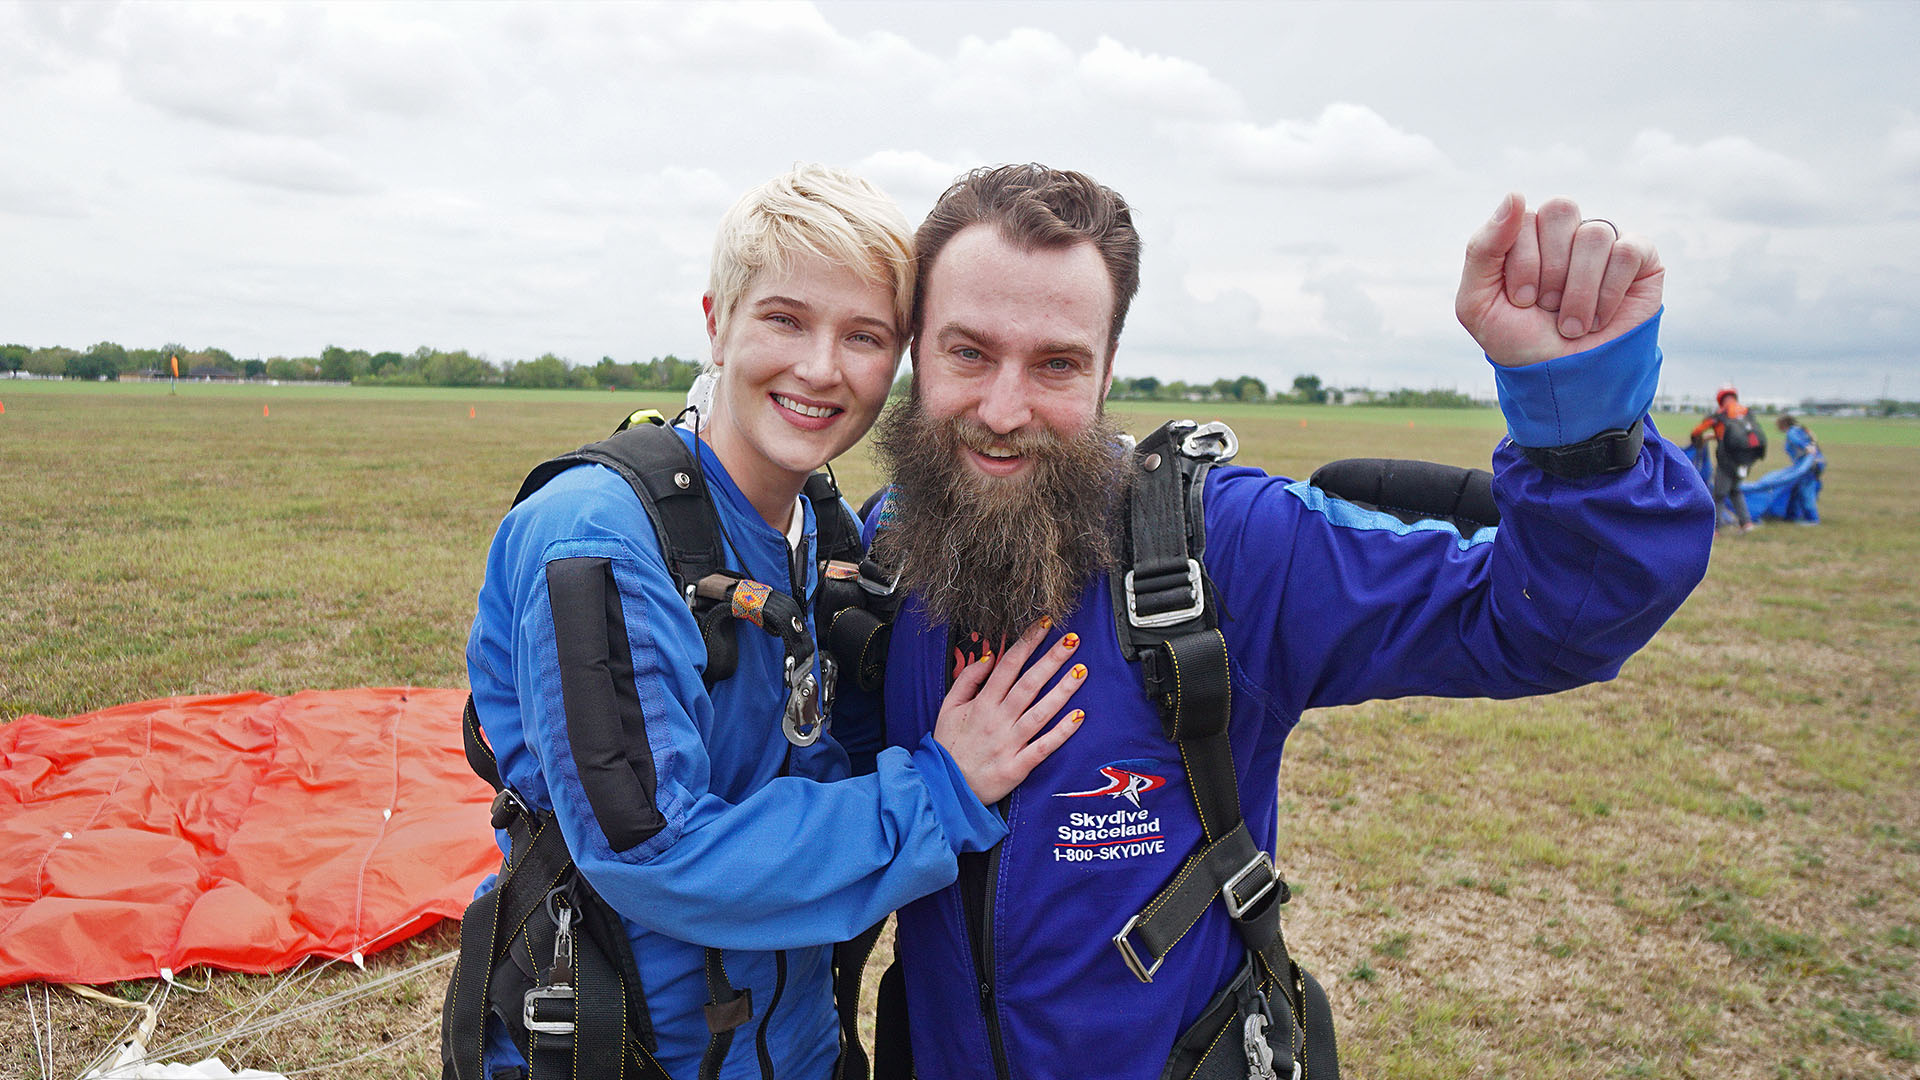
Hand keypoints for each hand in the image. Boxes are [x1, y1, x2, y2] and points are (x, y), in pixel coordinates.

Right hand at [934, 621, 1086, 803]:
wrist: (944, 788)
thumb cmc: (948, 746)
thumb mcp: (948, 707)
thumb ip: (968, 680)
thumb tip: (990, 657)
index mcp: (982, 704)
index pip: (1008, 666)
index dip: (1027, 643)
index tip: (1044, 625)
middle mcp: (997, 720)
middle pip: (1029, 684)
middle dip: (1051, 659)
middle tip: (1072, 639)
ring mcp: (1009, 743)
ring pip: (1040, 712)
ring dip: (1063, 690)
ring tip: (1082, 669)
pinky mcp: (1018, 766)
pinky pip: (1044, 747)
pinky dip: (1062, 732)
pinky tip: (1079, 716)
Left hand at [1456, 193, 1663, 366]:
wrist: (1561, 381)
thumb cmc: (1518, 341)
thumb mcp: (1478, 302)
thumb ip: (1483, 248)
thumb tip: (1515, 195)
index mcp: (1526, 235)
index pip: (1524, 216)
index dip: (1522, 263)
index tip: (1521, 301)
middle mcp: (1566, 233)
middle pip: (1561, 210)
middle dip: (1549, 269)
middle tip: (1547, 306)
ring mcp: (1604, 244)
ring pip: (1594, 234)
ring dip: (1578, 291)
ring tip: (1572, 323)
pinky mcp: (1641, 259)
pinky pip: (1628, 251)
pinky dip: (1609, 292)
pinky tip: (1600, 318)